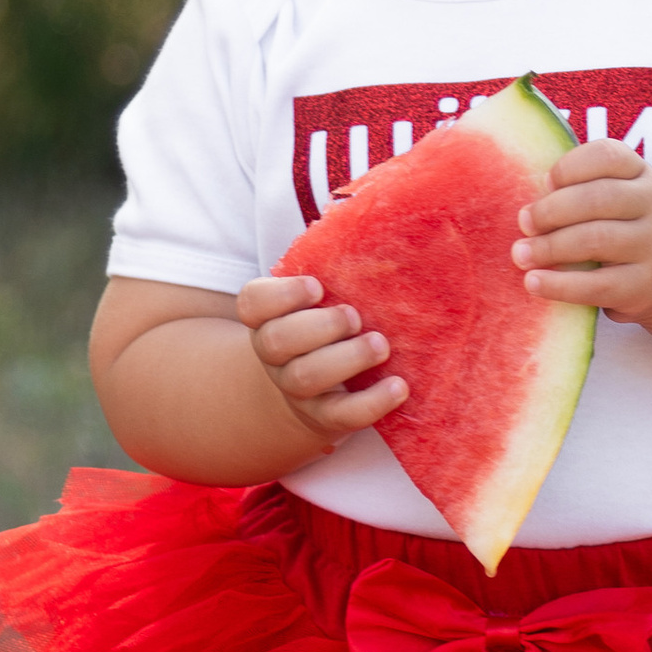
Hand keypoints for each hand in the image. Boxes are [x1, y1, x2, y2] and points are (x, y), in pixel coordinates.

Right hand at [234, 272, 407, 443]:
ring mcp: (297, 389)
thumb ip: (337, 275)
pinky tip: (399, 386)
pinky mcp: (325, 416)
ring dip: (347, 358)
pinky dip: (372, 402)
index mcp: (269, 318)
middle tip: (355, 317)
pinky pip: (342, 415)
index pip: (252, 303)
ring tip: (380, 345)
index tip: (317, 287)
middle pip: (277, 342)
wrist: (319, 390)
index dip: (281, 295)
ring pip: (305, 377)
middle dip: (320, 326)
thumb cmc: (327, 327)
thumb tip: (380, 234)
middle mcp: (275, 355)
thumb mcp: (322, 302)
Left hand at [513, 138, 651, 324]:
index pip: (606, 156)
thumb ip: (579, 188)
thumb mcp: (616, 195)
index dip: (569, 167)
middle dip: (551, 211)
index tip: (545, 184)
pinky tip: (534, 283)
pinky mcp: (644, 285)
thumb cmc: (624, 226)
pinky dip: (559, 285)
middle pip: (598, 198)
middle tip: (523, 223)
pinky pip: (597, 285)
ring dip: (549, 247)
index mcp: (640, 173)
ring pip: (596, 239)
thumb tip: (523, 203)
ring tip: (521, 254)